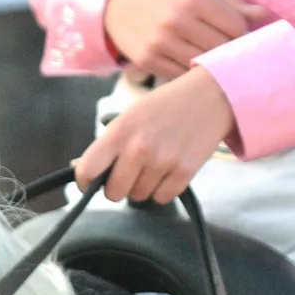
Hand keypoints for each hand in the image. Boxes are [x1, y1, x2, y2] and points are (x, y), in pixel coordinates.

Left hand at [76, 66, 234, 204]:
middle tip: (127, 174)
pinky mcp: (185, 172)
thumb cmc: (165, 106)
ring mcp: (163, 162)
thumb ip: (110, 143)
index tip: (90, 182)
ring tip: (152, 166)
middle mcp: (138, 149)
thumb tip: (86, 170)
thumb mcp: (129, 115)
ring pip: (139, 196)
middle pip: (113, 192)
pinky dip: (162, 190)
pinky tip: (167, 171)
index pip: (88, 170)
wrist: (210, 96)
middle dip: (117, 187)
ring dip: (142, 187)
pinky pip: (162, 198)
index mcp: (119, 132)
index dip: (84, 182)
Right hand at [104, 0, 267, 79]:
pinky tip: (190, 63)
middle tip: (228, 50)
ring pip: (202, 66)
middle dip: (229, 51)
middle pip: (222, 49)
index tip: (238, 35)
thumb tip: (265, 16)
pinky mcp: (147, 60)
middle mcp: (175, 21)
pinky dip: (189, 73)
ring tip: (211, 58)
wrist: (115, 1)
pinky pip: (181, 75)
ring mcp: (159, 43)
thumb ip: (231, 2)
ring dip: (211, 65)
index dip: (242, 33)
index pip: (237, 27)